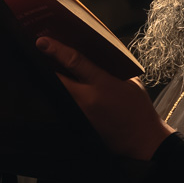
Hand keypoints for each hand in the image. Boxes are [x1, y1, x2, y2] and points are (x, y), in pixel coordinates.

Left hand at [36, 36, 174, 160]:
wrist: (141, 140)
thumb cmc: (139, 109)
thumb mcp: (131, 82)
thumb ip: (112, 68)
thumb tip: (95, 56)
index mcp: (103, 84)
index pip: (75, 62)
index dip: (56, 50)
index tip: (42, 42)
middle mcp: (88, 98)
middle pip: (58, 79)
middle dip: (47, 65)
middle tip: (42, 54)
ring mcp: (81, 112)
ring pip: (58, 92)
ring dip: (54, 80)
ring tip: (50, 68)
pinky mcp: (79, 122)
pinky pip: (65, 103)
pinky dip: (63, 93)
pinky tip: (65, 88)